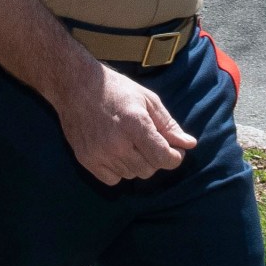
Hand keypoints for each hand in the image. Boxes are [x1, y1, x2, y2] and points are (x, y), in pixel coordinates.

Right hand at [52, 61, 197, 185]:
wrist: (75, 86)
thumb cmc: (116, 90)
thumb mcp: (148, 101)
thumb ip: (169, 125)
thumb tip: (189, 144)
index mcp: (135, 124)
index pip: (163, 158)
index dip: (174, 158)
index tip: (175, 151)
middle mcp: (117, 142)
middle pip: (149, 169)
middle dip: (155, 158)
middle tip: (148, 142)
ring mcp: (99, 153)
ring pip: (132, 175)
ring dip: (137, 163)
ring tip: (129, 142)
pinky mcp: (86, 160)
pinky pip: (113, 180)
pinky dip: (119, 170)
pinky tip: (115, 151)